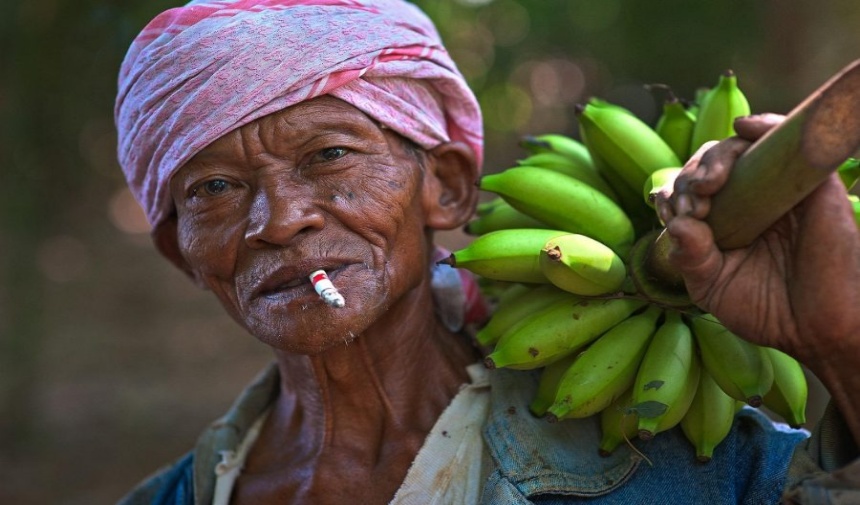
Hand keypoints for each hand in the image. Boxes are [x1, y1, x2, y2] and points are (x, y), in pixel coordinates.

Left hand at [655, 114, 859, 366]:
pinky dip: (764, 125)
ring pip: (742, 148)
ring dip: (717, 155)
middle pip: (709, 164)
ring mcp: (777, 189)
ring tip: (708, 182)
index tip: (674, 216)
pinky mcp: (810, 184)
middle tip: (693, 202)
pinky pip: (787, 138)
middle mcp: (746, 200)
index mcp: (720, 221)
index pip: (686, 190)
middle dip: (691, 176)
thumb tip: (676, 222)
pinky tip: (743, 127)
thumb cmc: (766, 310)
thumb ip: (690, 258)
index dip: (674, 194)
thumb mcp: (712, 287)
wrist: (818, 328)